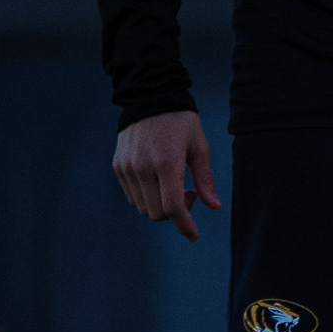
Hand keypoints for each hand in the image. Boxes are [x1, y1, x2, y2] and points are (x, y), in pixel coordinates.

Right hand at [112, 109, 217, 240]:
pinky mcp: (119, 166)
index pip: (173, 206)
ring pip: (143, 208)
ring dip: (160, 206)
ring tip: (172, 185)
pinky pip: (132, 196)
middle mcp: (144, 167)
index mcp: (167, 162)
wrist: (149, 96)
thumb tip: (214, 206)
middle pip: (157, 213)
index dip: (184, 225)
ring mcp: (128, 167)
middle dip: (175, 213)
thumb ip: (205, 178)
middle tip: (189, 194)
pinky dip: (146, 197)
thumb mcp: (199, 146)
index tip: (193, 235)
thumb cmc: (181, 121)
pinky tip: (157, 180)